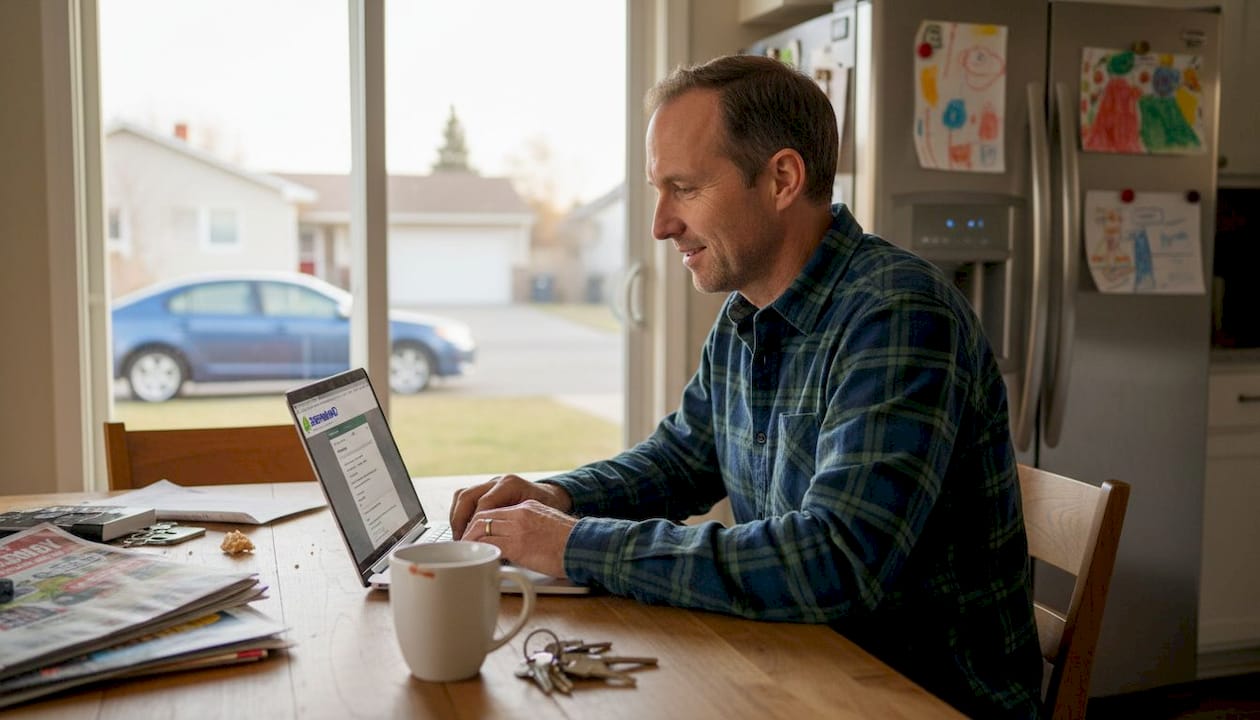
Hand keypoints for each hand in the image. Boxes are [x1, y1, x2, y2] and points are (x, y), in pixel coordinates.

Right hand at [449, 473, 572, 536]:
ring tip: (459, 536)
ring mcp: (490, 484)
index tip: (470, 542)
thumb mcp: (537, 519)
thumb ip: (517, 530)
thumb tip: (497, 549)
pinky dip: (460, 513)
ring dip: (457, 516)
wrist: (554, 497)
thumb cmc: (549, 510)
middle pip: (467, 496)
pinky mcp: (486, 490)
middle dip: (460, 520)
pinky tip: (463, 529)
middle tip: (460, 541)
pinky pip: (466, 498)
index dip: (474, 525)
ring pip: (463, 495)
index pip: (484, 504)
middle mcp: (498, 481)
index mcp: (510, 485)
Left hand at [460, 499, 576, 577]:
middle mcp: (519, 513)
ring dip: (471, 542)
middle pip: (482, 517)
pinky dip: (481, 553)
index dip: (478, 523)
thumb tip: (516, 545)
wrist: (584, 545)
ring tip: (468, 554)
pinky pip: (490, 545)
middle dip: (469, 532)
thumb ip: (529, 529)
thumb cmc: (571, 542)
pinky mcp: (518, 545)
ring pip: (481, 529)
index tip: (473, 535)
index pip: (493, 510)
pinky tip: (479, 561)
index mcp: (527, 507)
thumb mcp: (547, 525)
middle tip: (463, 546)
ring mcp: (517, 528)